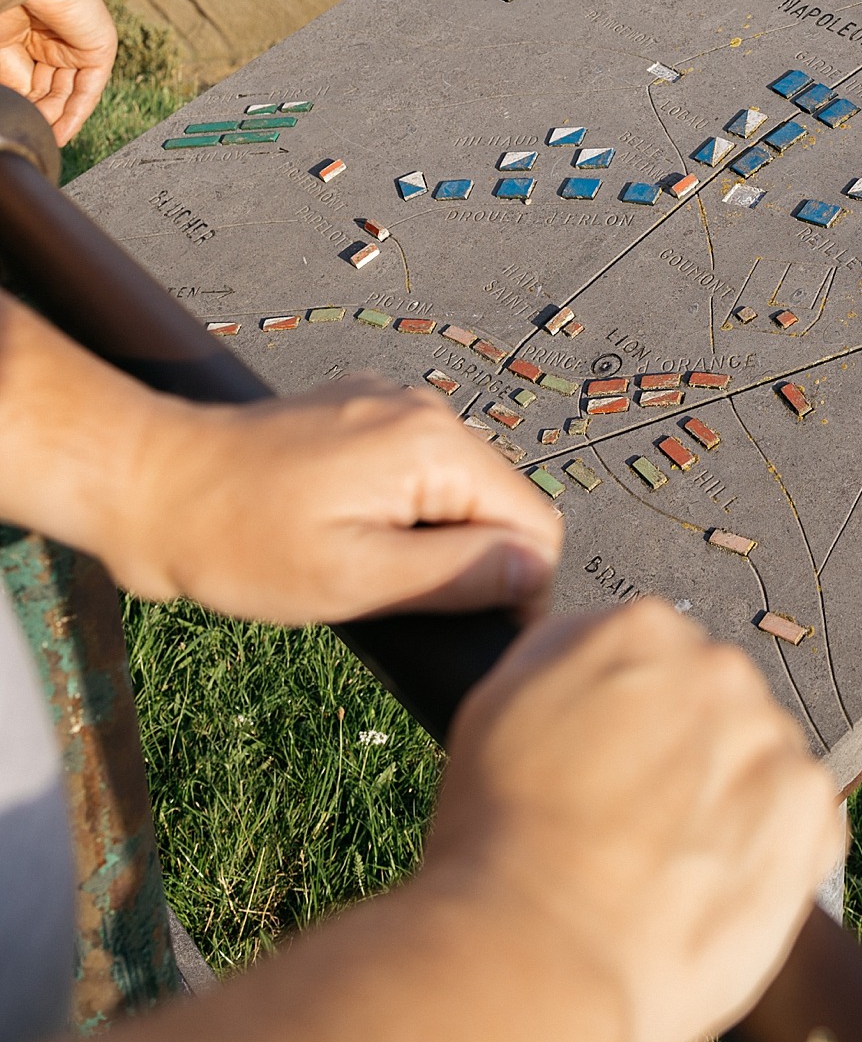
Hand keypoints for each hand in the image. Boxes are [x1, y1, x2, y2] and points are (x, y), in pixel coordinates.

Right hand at [0, 0, 116, 145]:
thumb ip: (11, 78)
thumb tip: (19, 108)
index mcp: (21, 34)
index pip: (25, 82)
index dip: (22, 107)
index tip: (15, 130)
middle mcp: (47, 39)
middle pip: (45, 91)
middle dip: (36, 116)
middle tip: (26, 136)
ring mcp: (75, 42)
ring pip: (66, 92)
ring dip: (54, 119)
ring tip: (39, 140)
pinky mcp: (99, 47)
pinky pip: (89, 88)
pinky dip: (75, 113)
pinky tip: (60, 134)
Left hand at [117, 375, 564, 623]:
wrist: (147, 484)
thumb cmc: (238, 541)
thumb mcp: (354, 579)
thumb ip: (457, 575)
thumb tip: (533, 573)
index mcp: (432, 444)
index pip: (535, 524)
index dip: (519, 592)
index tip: (465, 635)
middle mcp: (423, 409)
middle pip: (498, 503)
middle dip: (469, 563)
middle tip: (400, 611)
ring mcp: (389, 406)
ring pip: (456, 491)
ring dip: (430, 541)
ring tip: (362, 574)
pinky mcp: (358, 415)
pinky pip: (413, 472)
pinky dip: (398, 514)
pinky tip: (341, 538)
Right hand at [427, 600, 843, 1041]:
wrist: (537, 953)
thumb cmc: (497, 843)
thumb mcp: (498, 707)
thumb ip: (563, 661)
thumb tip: (603, 669)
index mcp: (640, 629)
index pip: (653, 657)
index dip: (627, 723)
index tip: (609, 770)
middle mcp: (716, 667)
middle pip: (713, 704)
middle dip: (685, 756)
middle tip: (636, 827)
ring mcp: (770, 740)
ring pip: (759, 762)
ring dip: (730, 802)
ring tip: (671, 871)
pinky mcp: (811, 813)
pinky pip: (803, 821)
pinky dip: (769, 854)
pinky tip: (712, 890)